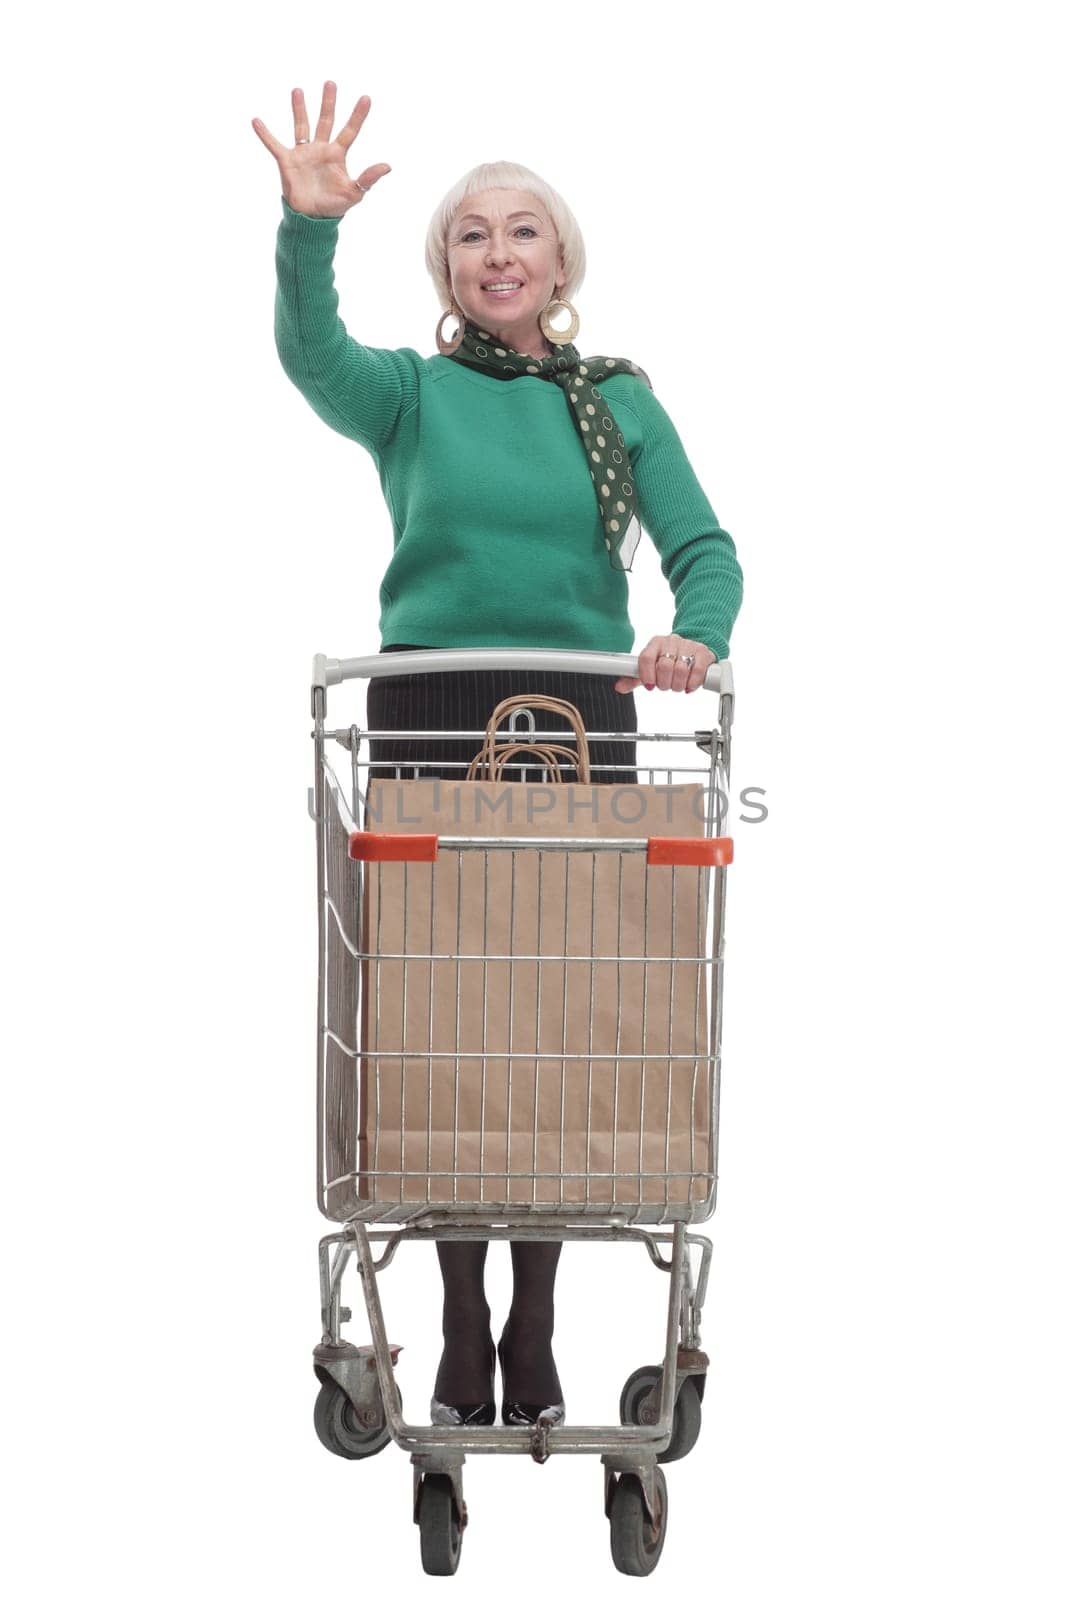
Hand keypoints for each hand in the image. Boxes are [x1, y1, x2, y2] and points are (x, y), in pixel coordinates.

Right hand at [251, 82, 390, 218]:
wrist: (311, 219)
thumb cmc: (334, 207)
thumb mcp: (354, 193)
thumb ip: (368, 178)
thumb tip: (388, 166)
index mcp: (337, 155)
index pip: (349, 131)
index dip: (358, 116)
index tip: (366, 98)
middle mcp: (320, 149)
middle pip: (325, 121)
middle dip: (328, 103)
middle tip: (331, 83)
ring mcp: (303, 154)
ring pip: (302, 126)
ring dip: (299, 109)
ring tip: (297, 90)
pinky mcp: (287, 161)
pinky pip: (274, 145)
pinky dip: (265, 134)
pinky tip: (256, 120)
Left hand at [614, 634, 716, 693]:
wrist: (693, 649)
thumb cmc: (669, 660)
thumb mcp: (650, 669)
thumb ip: (634, 679)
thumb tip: (619, 687)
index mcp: (655, 643)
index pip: (645, 658)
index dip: (647, 675)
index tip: (650, 685)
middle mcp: (671, 641)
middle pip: (663, 667)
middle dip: (664, 683)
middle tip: (667, 685)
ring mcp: (687, 645)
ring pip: (680, 670)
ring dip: (678, 685)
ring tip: (678, 684)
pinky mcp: (702, 652)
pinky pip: (696, 671)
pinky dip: (692, 683)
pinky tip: (689, 685)